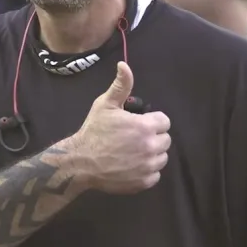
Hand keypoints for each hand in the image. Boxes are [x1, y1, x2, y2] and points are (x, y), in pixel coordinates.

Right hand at [70, 61, 171, 193]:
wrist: (81, 162)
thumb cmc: (94, 131)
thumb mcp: (105, 105)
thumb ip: (120, 85)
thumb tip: (124, 65)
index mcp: (145, 126)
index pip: (164, 121)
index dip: (152, 121)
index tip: (138, 123)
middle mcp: (151, 146)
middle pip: (165, 140)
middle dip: (153, 137)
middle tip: (134, 137)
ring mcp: (148, 166)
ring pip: (162, 157)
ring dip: (152, 154)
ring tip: (132, 152)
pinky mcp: (144, 182)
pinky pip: (155, 175)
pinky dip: (146, 171)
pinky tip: (131, 166)